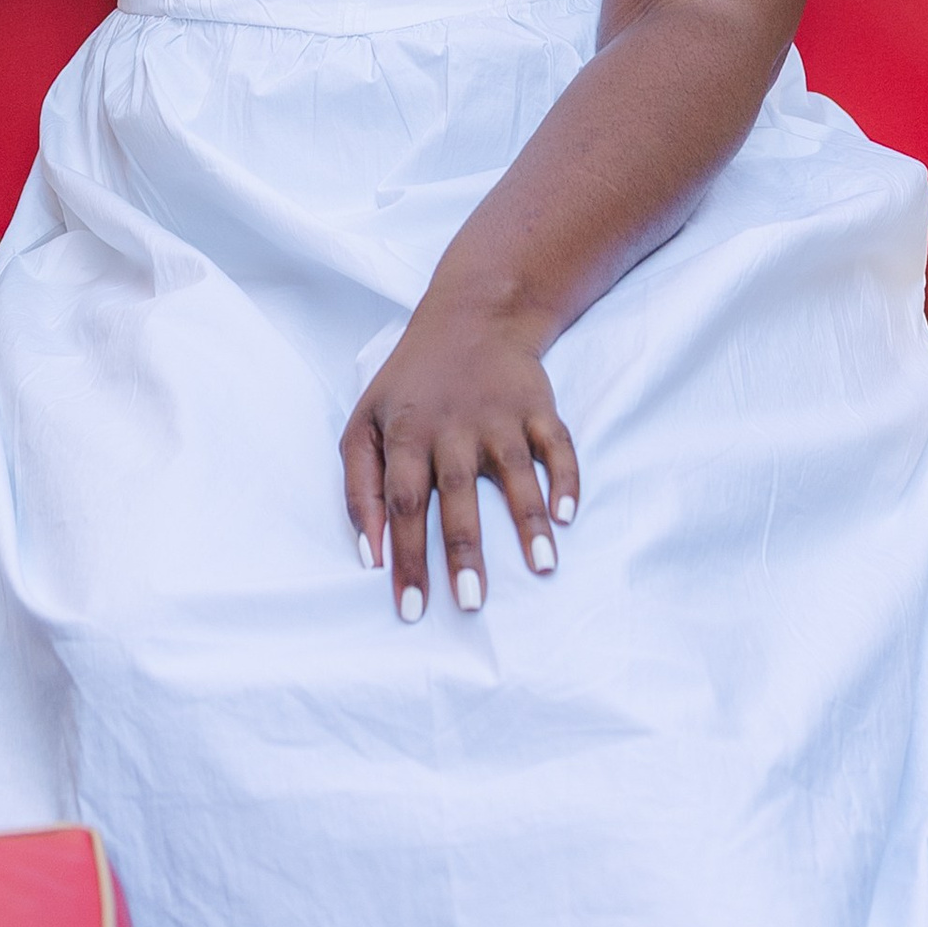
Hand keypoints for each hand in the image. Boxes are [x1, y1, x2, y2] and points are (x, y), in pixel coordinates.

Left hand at [341, 291, 578, 620]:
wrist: (470, 316)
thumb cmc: (410, 386)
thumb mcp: (366, 424)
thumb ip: (359, 488)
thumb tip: (368, 558)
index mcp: (406, 433)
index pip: (401, 503)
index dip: (404, 557)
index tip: (410, 610)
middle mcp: (452, 425)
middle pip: (456, 493)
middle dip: (462, 550)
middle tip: (471, 604)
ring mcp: (498, 415)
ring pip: (515, 472)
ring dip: (529, 520)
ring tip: (543, 567)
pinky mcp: (536, 405)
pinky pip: (557, 444)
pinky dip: (566, 477)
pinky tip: (568, 515)